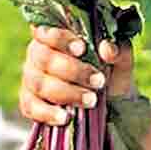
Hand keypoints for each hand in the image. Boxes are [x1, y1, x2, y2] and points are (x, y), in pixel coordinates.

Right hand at [19, 25, 135, 125]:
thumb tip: (107, 49)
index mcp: (56, 38)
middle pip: (44, 58)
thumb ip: (118, 51)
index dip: (60, 38)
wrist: (112, 103)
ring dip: (66, 93)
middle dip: (73, 71)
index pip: (47, 31)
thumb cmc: (111, 74)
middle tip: (98, 81)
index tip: (82, 49)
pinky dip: (48, 113)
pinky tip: (65, 118)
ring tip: (91, 101)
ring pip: (39, 83)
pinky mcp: (30, 102)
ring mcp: (32, 79)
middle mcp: (38, 55)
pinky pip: (31, 107)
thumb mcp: (120, 61)